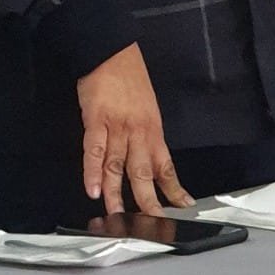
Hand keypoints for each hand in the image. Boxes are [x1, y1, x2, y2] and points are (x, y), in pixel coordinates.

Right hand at [76, 43, 192, 215]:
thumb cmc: (129, 75)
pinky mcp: (96, 120)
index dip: (174, 189)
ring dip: (116, 195)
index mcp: (153, 128)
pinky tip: (92, 190)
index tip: (182, 207)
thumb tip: (146, 156)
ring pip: (118, 167)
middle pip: (144, 173)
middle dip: (148, 202)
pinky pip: (95, 151)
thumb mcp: (147, 105)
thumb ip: (146, 131)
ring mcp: (117, 127)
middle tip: (151, 224)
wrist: (110, 49)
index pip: (166, 166)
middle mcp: (139, 132)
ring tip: (116, 217)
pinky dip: (92, 172)